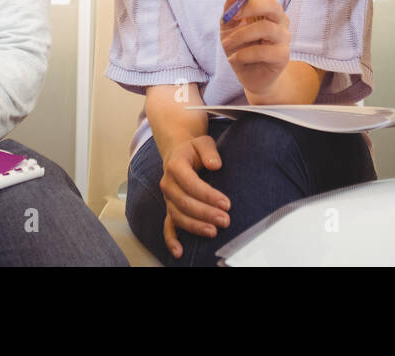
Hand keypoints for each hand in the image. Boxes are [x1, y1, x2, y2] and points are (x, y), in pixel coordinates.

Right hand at [159, 136, 230, 258]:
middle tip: (225, 220)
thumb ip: (209, 151)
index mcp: (175, 166)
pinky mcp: (169, 208)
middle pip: (185, 202)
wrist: (178, 153)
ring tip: (213, 232)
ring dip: (195, 226)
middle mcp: (168, 183)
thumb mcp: (203, 142)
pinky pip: (167, 226)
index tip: (226, 204)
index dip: (208, 195)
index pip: (191, 183)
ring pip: (178, 216)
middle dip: (205, 213)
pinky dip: (171, 240)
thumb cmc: (194, 150)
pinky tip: (179, 252)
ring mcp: (168, 198)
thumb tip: (215, 165)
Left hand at [220, 0, 289, 96]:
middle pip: (272, 4)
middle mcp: (279, 20)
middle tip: (232, 18)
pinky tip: (233, 58)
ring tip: (226, 45)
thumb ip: (230, 9)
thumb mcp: (228, 27)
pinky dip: (244, 54)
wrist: (249, 76)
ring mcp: (283, 37)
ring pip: (266, 28)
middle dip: (249, 8)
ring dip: (240, 36)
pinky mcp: (283, 55)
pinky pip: (263, 51)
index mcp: (267, 9)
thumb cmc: (240, 47)